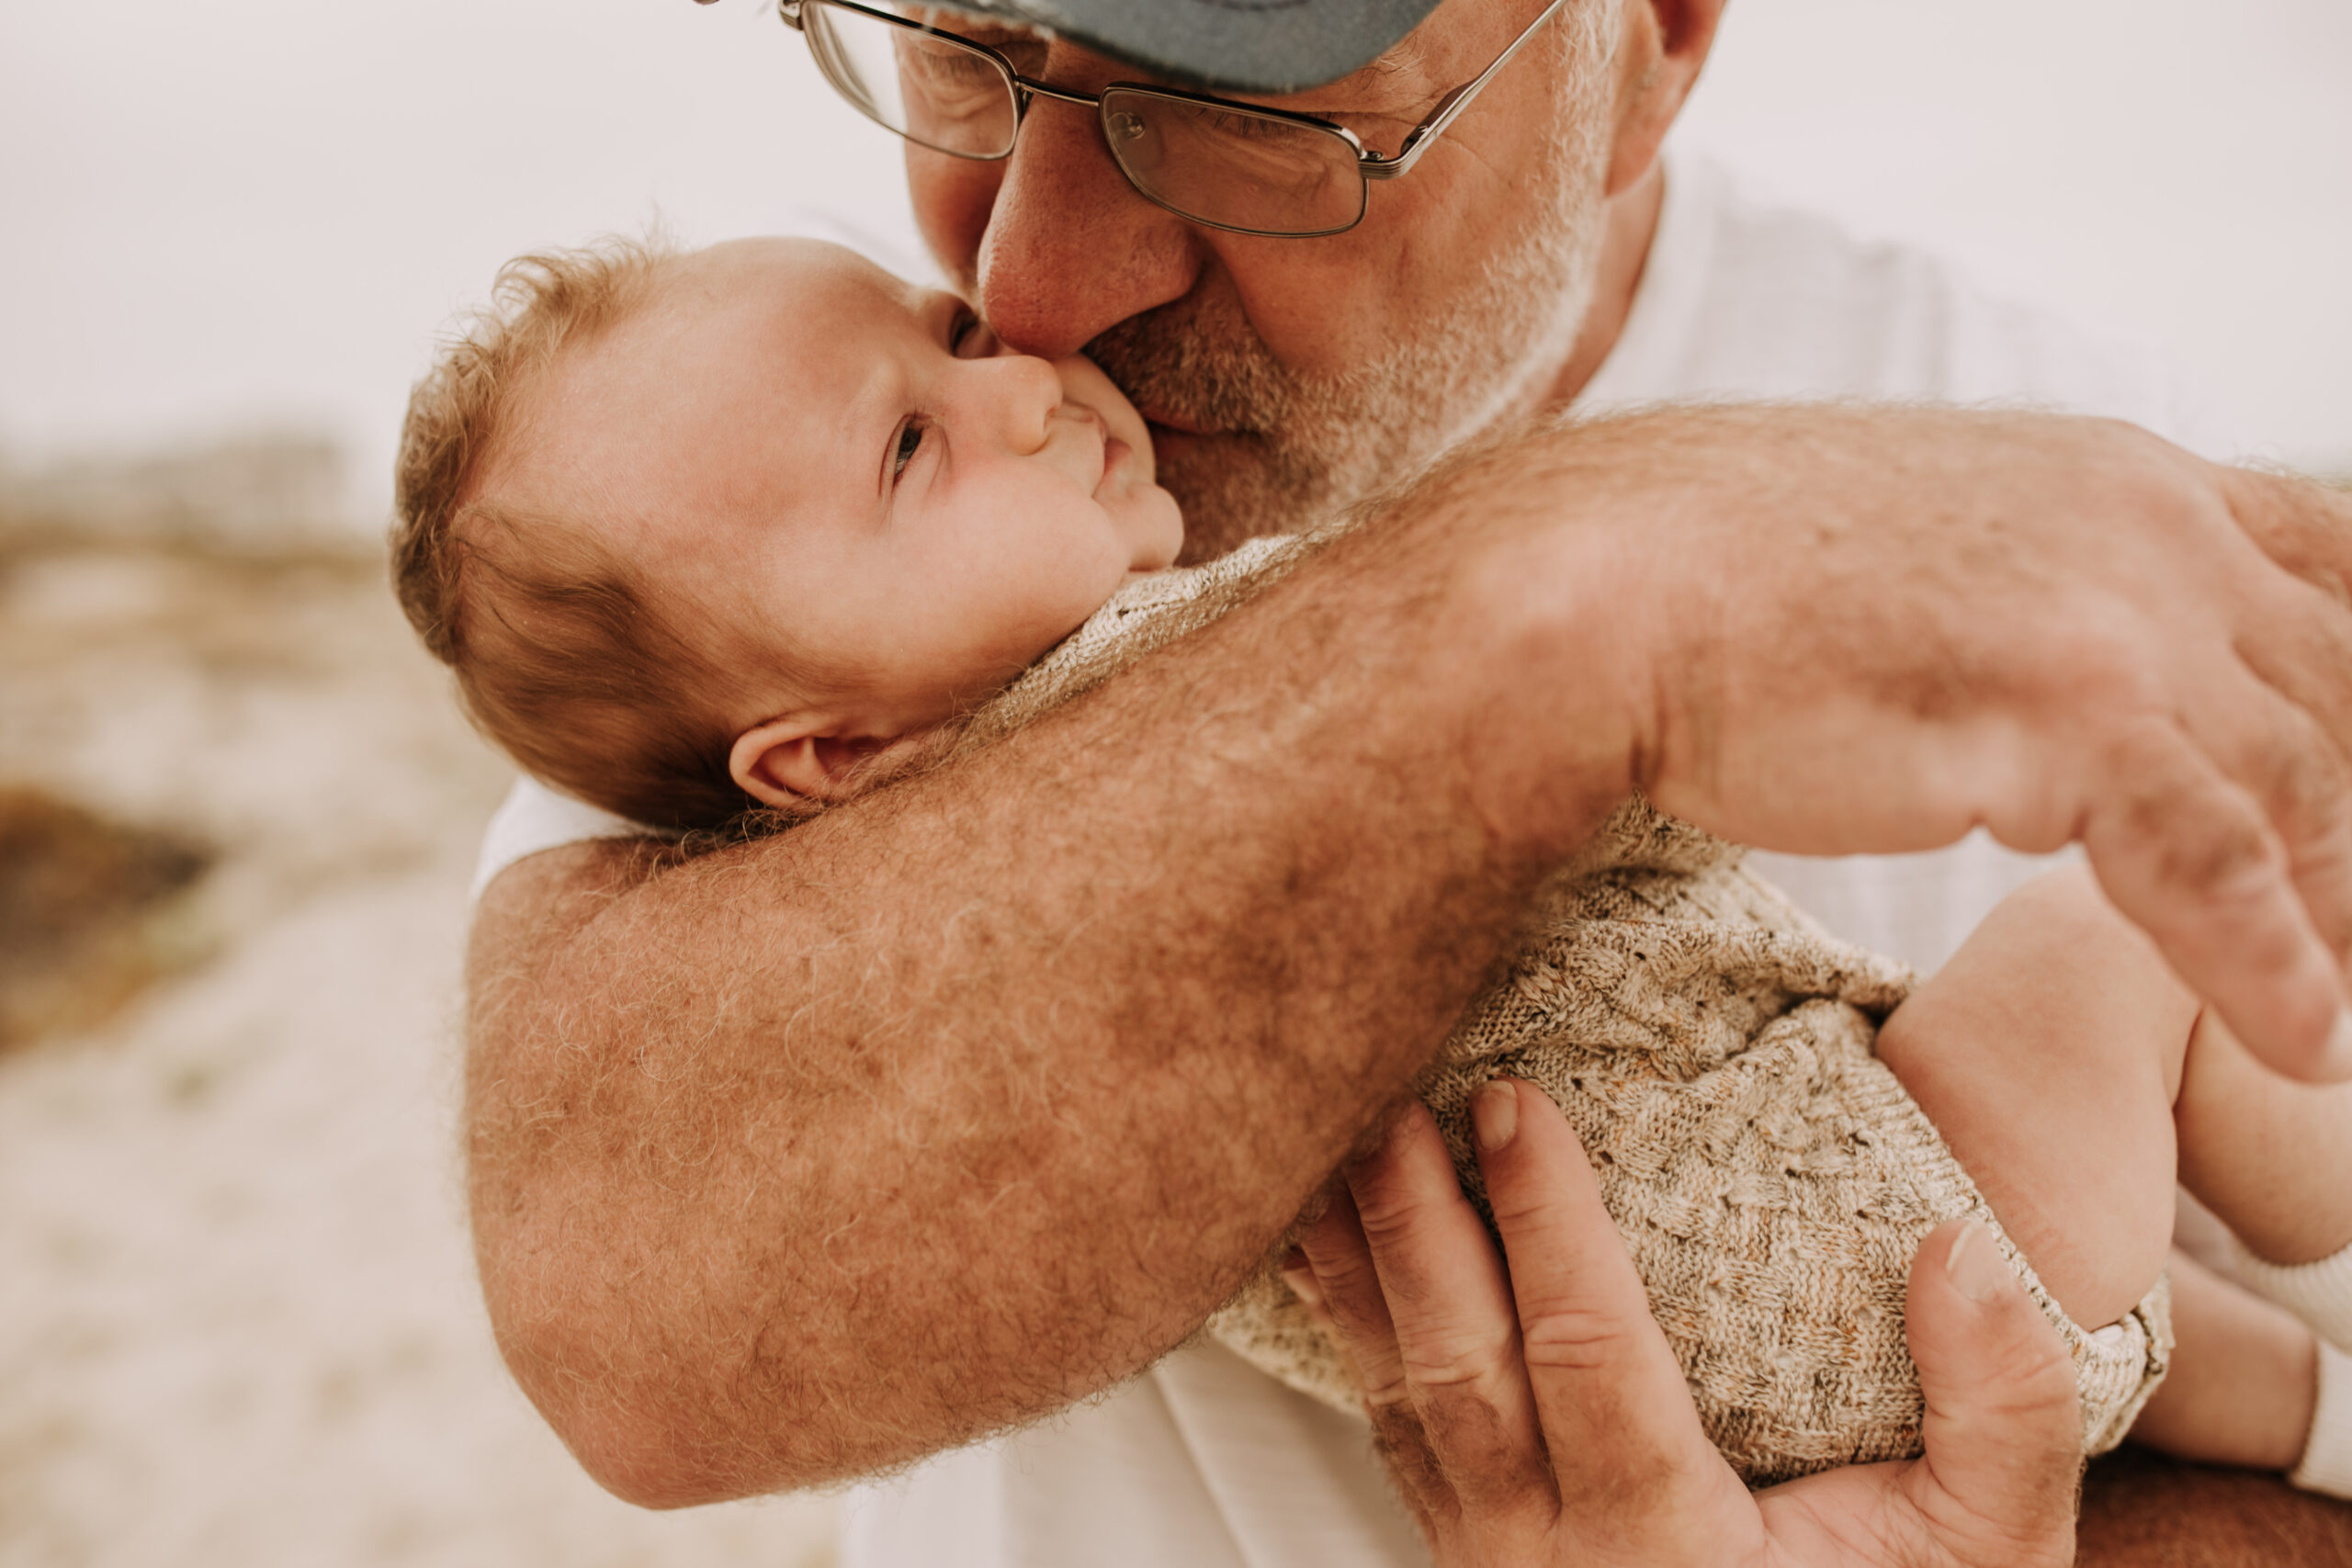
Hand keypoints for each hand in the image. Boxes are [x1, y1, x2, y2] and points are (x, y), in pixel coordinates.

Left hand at [1293, 1082, 2083, 1566]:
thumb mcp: (1991, 1548)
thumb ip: (1997, 1406)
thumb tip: (1957, 1245)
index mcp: (1668, 1543)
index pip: (1583, 1351)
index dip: (1542, 1218)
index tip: (1510, 1101)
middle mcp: (1553, 1560)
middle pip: (1452, 1368)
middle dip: (1411, 1224)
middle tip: (1385, 1094)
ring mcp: (1494, 1567)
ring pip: (1397, 1403)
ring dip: (1358, 1271)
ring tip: (1325, 1148)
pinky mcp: (1472, 1562)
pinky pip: (1393, 1441)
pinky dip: (1354, 1339)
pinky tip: (1332, 1260)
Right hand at [1451, 410, 2351, 1079]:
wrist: (1598, 581)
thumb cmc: (1715, 578)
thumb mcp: (1922, 555)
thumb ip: (2022, 597)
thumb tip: (2039, 703)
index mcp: (2118, 475)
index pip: (2326, 566)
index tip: (2342, 804)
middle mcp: (2147, 520)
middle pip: (2337, 685)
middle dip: (2350, 825)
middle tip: (2345, 939)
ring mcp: (2112, 607)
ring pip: (2304, 779)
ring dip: (2335, 914)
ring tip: (2332, 1017)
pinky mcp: (2058, 703)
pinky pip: (2214, 855)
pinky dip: (2268, 962)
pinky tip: (2303, 1044)